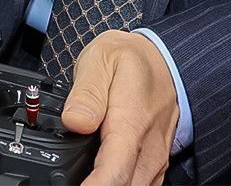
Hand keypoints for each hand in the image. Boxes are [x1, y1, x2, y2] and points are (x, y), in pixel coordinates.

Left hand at [63, 32, 180, 185]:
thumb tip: (74, 121)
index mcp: (131, 122)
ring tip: (84, 178)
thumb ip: (86, 92)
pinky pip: (142, 184)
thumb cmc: (131, 59)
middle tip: (67, 180)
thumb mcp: (101, 58)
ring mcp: (154, 158)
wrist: (163, 58)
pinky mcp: (156, 163)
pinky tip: (103, 178)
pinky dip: (122, 184)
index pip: (114, 171)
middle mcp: (147, 146)